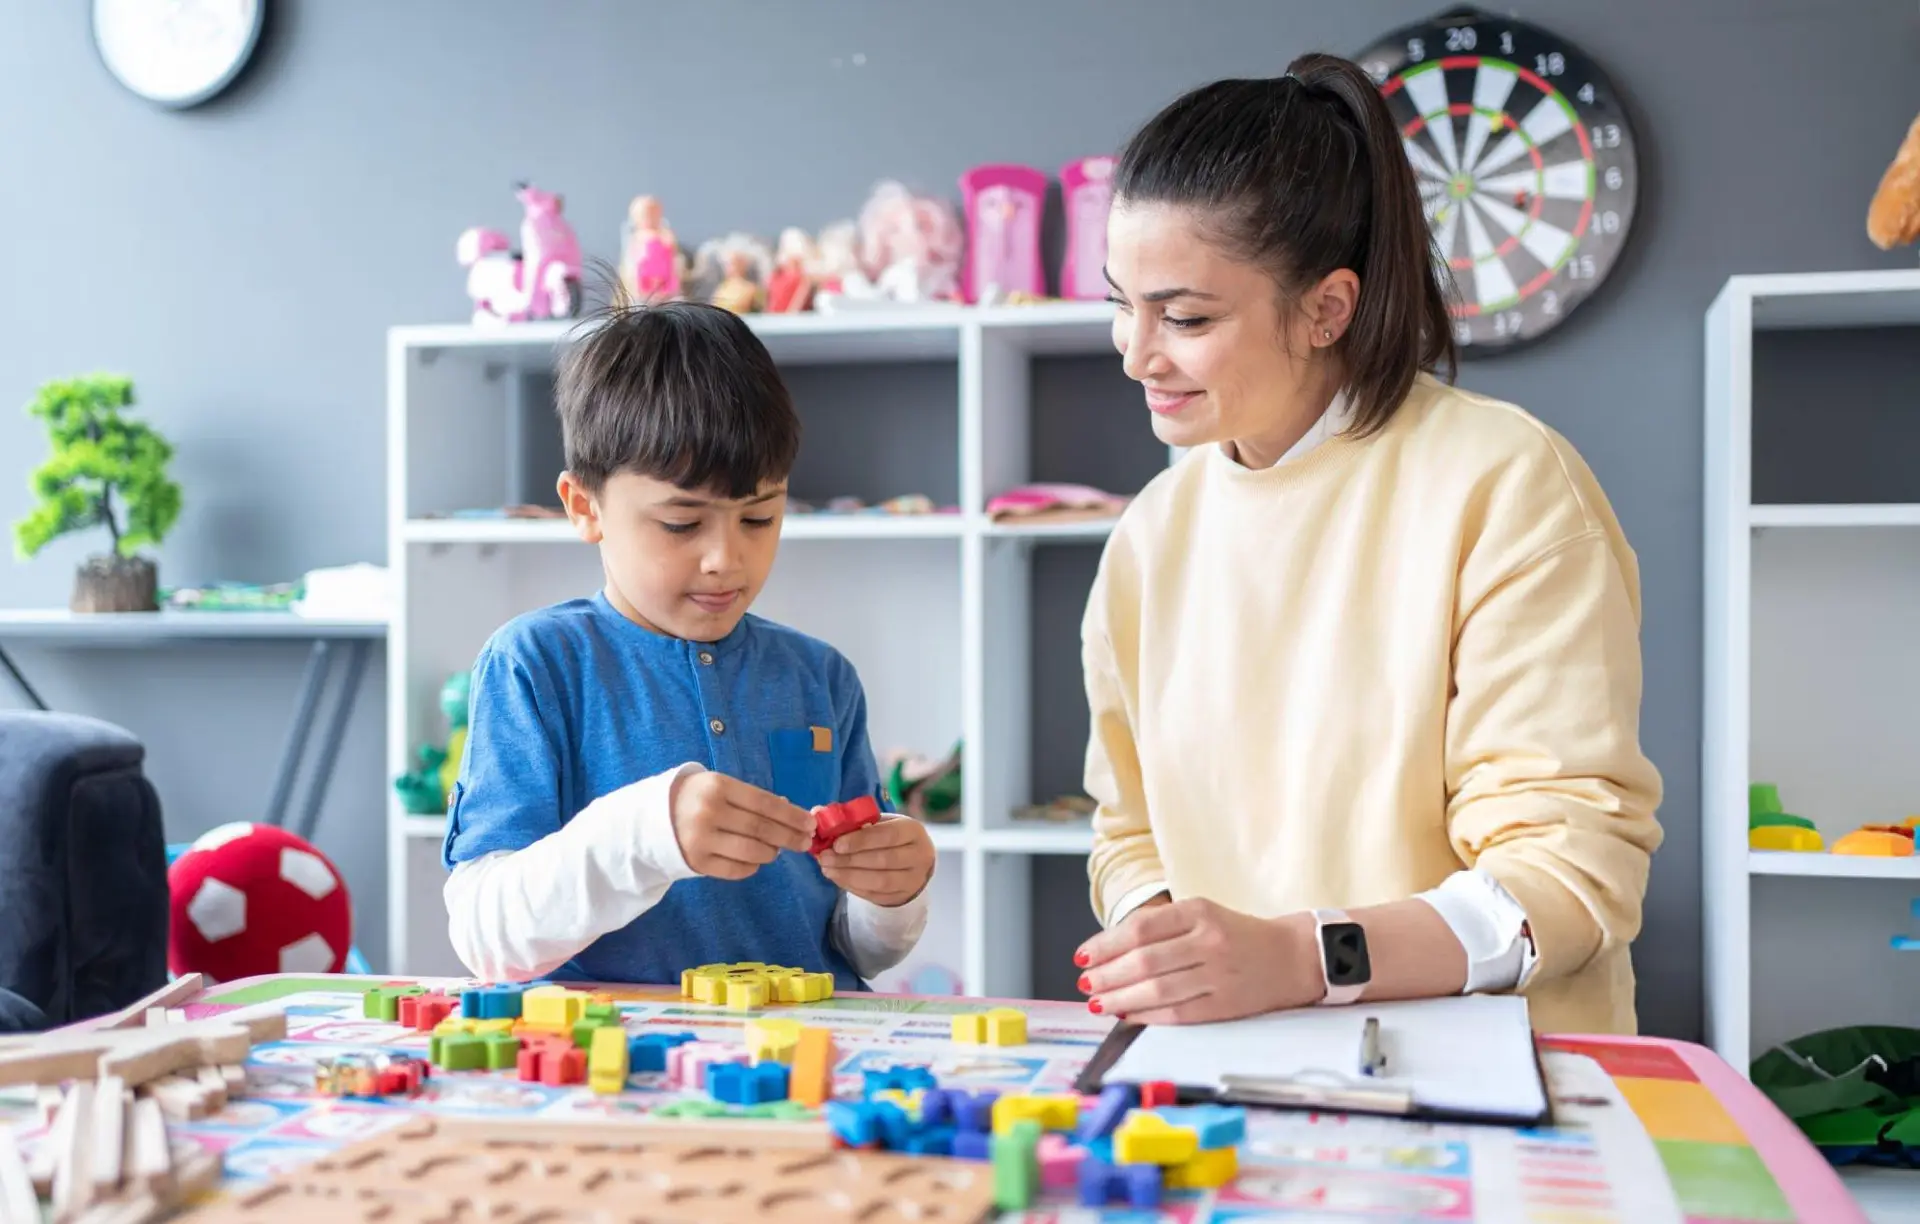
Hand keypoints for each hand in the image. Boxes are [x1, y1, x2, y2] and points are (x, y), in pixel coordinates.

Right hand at [669, 771, 814, 880]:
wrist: (653, 818)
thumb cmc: (696, 798)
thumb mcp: (720, 786)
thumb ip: (751, 797)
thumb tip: (788, 807)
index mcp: (717, 787)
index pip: (764, 803)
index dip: (791, 814)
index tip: (809, 823)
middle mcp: (709, 813)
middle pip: (761, 828)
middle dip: (789, 836)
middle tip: (805, 842)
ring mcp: (702, 840)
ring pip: (751, 851)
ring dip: (772, 852)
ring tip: (779, 850)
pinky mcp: (698, 863)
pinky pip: (736, 869)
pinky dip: (753, 866)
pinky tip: (758, 859)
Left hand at [817, 815, 934, 906]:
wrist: (912, 862)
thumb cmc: (890, 837)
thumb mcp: (879, 822)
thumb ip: (851, 819)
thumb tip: (817, 812)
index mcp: (913, 830)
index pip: (888, 835)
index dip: (861, 840)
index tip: (836, 844)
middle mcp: (919, 856)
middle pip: (883, 860)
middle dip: (850, 859)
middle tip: (824, 858)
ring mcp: (913, 879)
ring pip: (880, 881)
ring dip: (849, 875)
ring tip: (827, 868)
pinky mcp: (902, 896)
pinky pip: (875, 895)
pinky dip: (853, 887)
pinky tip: (837, 878)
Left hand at [1074, 897, 1323, 1024]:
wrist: (1293, 956)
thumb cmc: (1236, 934)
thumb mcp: (1200, 913)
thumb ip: (1159, 927)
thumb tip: (1107, 951)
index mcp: (1199, 912)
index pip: (1140, 929)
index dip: (1105, 945)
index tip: (1082, 956)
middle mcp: (1209, 942)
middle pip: (1144, 962)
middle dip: (1106, 975)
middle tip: (1085, 983)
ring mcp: (1218, 976)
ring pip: (1157, 990)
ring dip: (1119, 999)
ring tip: (1097, 1002)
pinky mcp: (1225, 1006)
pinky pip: (1176, 1013)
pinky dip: (1145, 1015)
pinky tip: (1126, 1013)